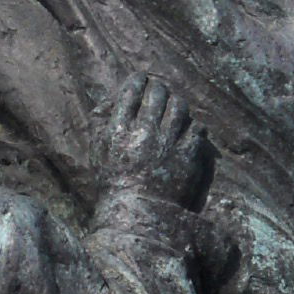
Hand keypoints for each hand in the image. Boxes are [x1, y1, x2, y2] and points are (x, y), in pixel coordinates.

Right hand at [96, 75, 210, 209]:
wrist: (138, 215)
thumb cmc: (113, 184)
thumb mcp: (97, 153)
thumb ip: (100, 124)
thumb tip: (108, 100)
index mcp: (120, 129)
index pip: (130, 91)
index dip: (137, 80)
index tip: (140, 78)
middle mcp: (144, 132)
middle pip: (157, 94)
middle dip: (158, 87)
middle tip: (158, 89)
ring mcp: (168, 143)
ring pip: (179, 107)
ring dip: (177, 101)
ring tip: (175, 103)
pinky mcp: (187, 155)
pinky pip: (196, 129)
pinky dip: (193, 125)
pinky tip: (188, 127)